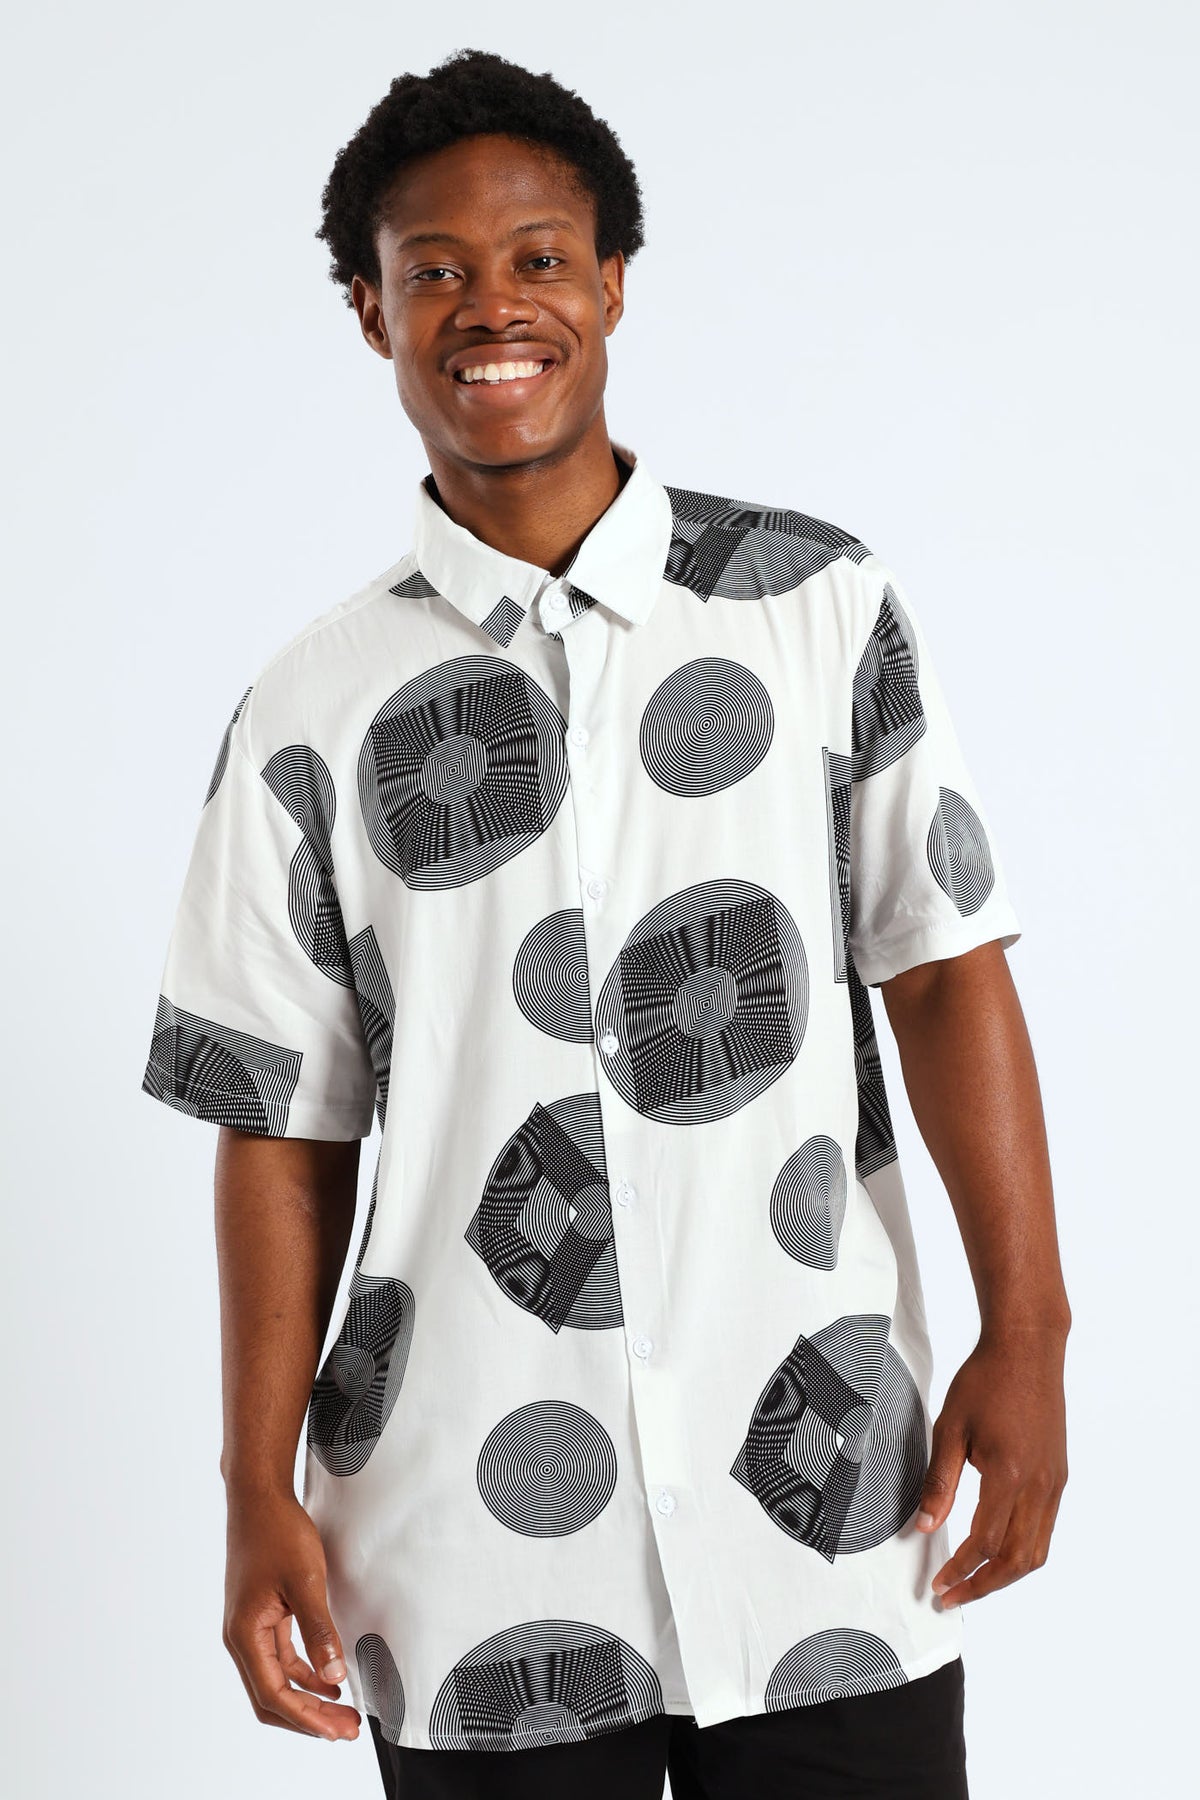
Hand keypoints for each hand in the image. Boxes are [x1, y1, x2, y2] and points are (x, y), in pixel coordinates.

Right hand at [223, 1489, 361, 1740]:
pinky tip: (329, 1681)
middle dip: (309, 1718)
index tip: (337, 1731)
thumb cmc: (278, 1532)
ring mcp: (250, 1628)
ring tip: (344, 1713)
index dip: (306, 1718)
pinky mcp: (262, 1617)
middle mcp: (241, 1638)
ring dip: (309, 1699)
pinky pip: (281, 1658)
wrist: (258, 1497)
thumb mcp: (305, 1580)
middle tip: (346, 1730)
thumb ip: (319, 1631)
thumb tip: (333, 1677)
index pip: (273, 1694)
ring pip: (277, 1680)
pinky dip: (305, 1674)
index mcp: (245, 1635)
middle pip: (271, 1697)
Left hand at [915, 1325, 1068, 1607]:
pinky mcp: (1059, 1475)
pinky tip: (999, 1551)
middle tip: (952, 1596)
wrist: (1027, 1348)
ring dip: (1005, 1575)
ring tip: (974, 1583)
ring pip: (1038, 1551)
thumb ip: (939, 1482)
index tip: (938, 1584)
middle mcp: (1040, 1486)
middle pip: (1017, 1560)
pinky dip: (1023, 1551)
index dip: (960, 1570)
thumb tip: (924, 1526)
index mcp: (1010, 1476)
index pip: (985, 1543)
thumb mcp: (950, 1428)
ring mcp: (1055, 1483)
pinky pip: (1046, 1529)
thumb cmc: (985, 1380)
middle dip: (983, 1586)